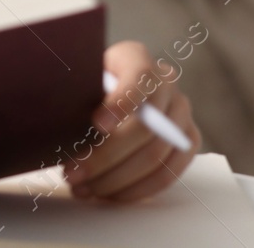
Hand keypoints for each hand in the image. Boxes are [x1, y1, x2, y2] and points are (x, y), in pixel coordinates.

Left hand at [63, 40, 201, 202]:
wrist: (108, 91)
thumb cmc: (87, 85)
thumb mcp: (80, 79)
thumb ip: (80, 96)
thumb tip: (66, 128)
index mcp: (136, 58)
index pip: (139, 78)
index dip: (121, 103)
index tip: (97, 124)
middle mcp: (166, 82)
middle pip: (145, 127)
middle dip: (105, 157)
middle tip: (72, 173)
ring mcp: (180, 113)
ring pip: (156, 156)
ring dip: (116, 179)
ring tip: (83, 188)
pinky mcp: (187, 142)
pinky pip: (167, 174)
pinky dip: (135, 189)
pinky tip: (107, 194)